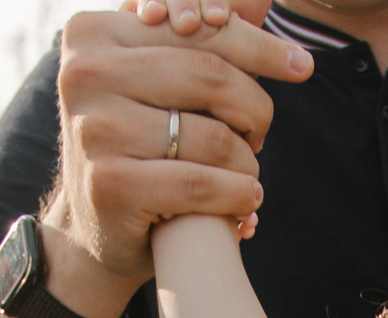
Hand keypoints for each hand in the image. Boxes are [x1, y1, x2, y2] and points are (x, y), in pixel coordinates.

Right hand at [49, 5, 311, 296]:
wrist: (92, 226)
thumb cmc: (137, 142)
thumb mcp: (153, 82)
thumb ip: (194, 42)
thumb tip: (269, 13)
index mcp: (94, 32)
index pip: (197, 30)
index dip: (258, 46)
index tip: (302, 65)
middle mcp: (84, 73)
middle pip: (210, 76)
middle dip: (255, 109)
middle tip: (261, 135)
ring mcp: (92, 129)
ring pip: (213, 135)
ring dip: (248, 161)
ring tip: (249, 174)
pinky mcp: (108, 184)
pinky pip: (200, 183)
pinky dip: (236, 194)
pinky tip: (248, 202)